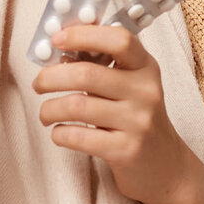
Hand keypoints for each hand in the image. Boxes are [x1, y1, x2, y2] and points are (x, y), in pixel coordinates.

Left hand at [31, 23, 203, 203]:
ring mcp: (138, 122)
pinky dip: (59, 134)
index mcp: (145, 68)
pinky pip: (78, 137)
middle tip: (39, 84)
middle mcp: (146, 92)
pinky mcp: (125, 150)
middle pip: (86, 74)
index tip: (56, 39)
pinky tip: (59, 133)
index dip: (83, 35)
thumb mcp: (128, 86)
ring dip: (49, 109)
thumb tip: (58, 50)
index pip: (119, 40)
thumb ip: (100, 67)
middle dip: (50, 77)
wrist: (164, 168)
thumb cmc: (135, 120)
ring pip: (77, 106)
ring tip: (46, 114)